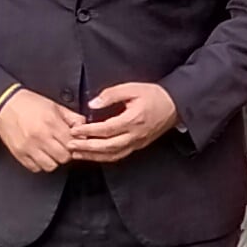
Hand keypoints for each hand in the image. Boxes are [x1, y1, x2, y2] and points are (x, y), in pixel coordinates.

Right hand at [0, 88, 87, 174]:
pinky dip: (39, 164)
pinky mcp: (19, 154)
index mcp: (51, 123)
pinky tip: (40, 154)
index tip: (72, 142)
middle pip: (63, 157)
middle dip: (66, 153)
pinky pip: (35, 168)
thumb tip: (84, 129)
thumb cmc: (30, 104)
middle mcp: (40, 136)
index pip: (72, 143)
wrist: (5, 104)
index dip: (75, 144)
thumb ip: (72, 118)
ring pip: (50, 166)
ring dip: (53, 160)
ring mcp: (29, 147)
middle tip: (62, 147)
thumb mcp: (55, 106)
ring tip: (50, 152)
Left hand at [66, 82, 180, 161]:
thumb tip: (93, 104)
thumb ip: (111, 95)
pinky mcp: (139, 146)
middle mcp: (135, 135)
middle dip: (86, 147)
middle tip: (70, 145)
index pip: (106, 129)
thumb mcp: (132, 88)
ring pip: (112, 155)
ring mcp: (137, 143)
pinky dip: (104, 157)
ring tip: (77, 154)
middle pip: (107, 147)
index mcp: (133, 120)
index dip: (88, 131)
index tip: (75, 130)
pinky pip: (119, 155)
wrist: (176, 105)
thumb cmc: (155, 95)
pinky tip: (94, 156)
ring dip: (93, 156)